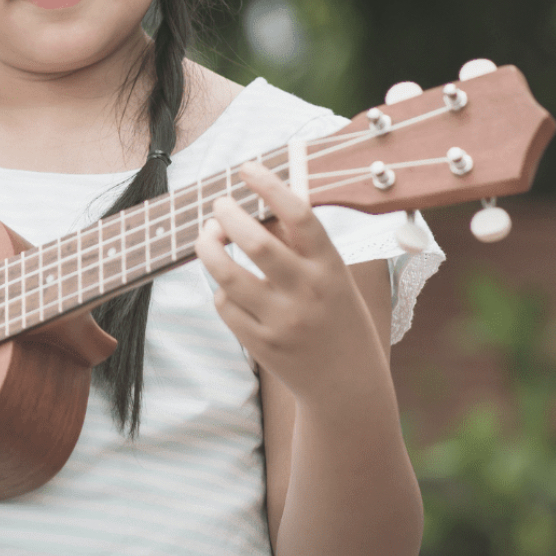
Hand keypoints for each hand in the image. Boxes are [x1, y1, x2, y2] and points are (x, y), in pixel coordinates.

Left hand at [194, 161, 387, 407]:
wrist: (348, 387)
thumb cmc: (337, 317)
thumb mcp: (334, 277)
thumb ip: (301, 244)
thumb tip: (260, 199)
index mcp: (330, 267)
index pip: (300, 215)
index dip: (270, 186)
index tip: (247, 168)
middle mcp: (307, 292)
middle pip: (254, 241)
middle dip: (227, 214)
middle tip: (219, 204)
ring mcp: (281, 321)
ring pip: (226, 274)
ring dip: (208, 247)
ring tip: (208, 235)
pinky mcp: (260, 344)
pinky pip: (224, 305)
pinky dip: (220, 288)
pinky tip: (228, 285)